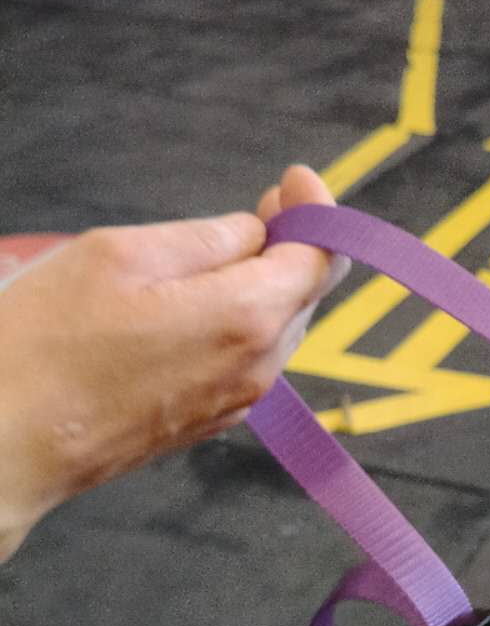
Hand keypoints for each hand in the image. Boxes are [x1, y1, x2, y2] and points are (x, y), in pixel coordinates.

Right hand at [0, 164, 341, 558]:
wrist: (5, 444)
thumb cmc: (47, 344)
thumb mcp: (120, 255)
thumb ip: (206, 238)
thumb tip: (255, 232)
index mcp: (247, 317)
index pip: (321, 258)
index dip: (314, 211)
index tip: (289, 180)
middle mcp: (257, 368)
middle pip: (303, 294)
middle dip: (293, 244)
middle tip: (263, 206)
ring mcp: (235, 402)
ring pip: (278, 329)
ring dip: (267, 285)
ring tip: (227, 252)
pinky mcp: (206, 423)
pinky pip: (248, 361)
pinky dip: (243, 323)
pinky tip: (200, 304)